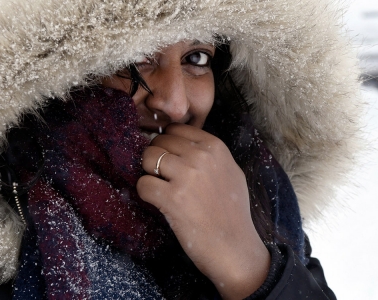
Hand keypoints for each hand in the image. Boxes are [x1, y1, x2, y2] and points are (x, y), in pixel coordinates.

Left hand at [137, 123, 270, 298]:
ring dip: (149, 173)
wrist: (235, 248)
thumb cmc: (232, 212)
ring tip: (160, 188)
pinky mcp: (172, 198)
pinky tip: (157, 202)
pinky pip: (142, 183)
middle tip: (163, 177)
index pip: (175, 129)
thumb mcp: (230, 171)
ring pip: (148, 157)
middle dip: (156, 158)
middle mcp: (201, 156)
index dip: (168, 144)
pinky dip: (144, 193)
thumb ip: (208, 154)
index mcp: (215, 146)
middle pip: (159, 142)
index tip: (170, 160)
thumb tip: (179, 143)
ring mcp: (186, 176)